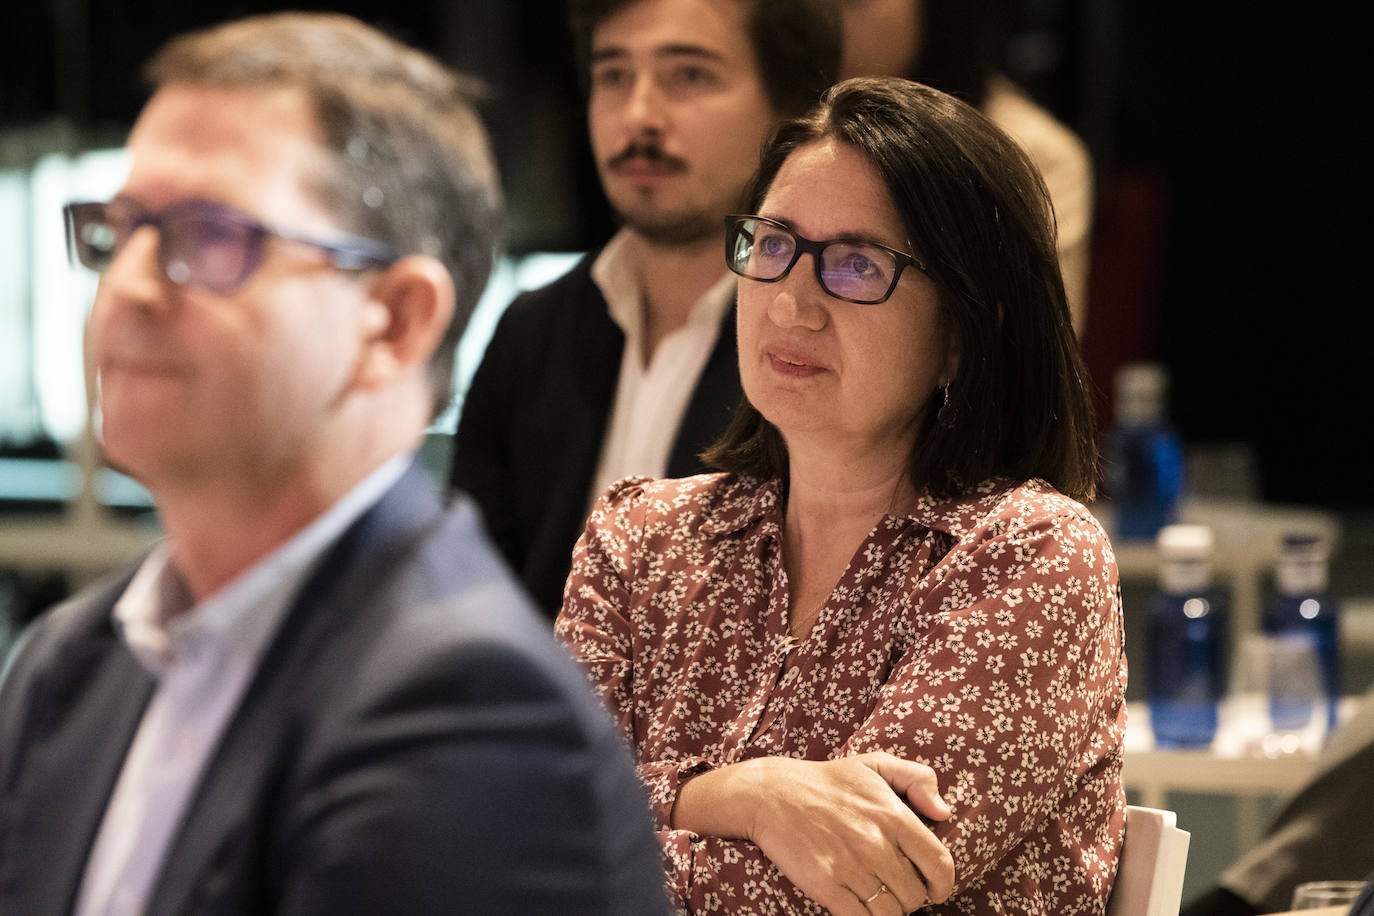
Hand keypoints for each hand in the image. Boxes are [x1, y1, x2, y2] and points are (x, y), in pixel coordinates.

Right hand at [674, 752, 953, 913]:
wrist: (770, 794)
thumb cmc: (825, 780)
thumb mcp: (874, 764)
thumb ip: (917, 778)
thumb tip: (944, 812)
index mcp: (893, 814)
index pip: (939, 864)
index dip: (943, 884)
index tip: (935, 888)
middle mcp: (876, 843)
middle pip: (915, 895)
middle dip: (912, 897)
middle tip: (896, 888)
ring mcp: (851, 866)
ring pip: (892, 912)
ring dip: (890, 910)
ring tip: (879, 898)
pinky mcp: (826, 885)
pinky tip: (859, 905)